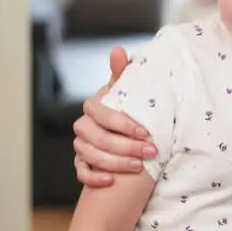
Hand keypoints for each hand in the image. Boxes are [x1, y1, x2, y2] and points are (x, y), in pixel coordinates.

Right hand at [72, 47, 156, 186]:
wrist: (125, 136)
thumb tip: (118, 50)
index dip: (123, 124)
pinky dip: (94, 178)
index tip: (147, 132)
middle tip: (151, 152)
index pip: (102, 113)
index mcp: (94, 106)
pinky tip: (111, 181)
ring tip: (139, 166)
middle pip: (97, 137)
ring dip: (116, 162)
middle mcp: (83, 126)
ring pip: (91, 156)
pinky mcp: (82, 164)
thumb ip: (123, 74)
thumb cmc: (128, 111)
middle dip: (126, 146)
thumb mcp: (128, 94)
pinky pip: (81, 173)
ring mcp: (81, 146)